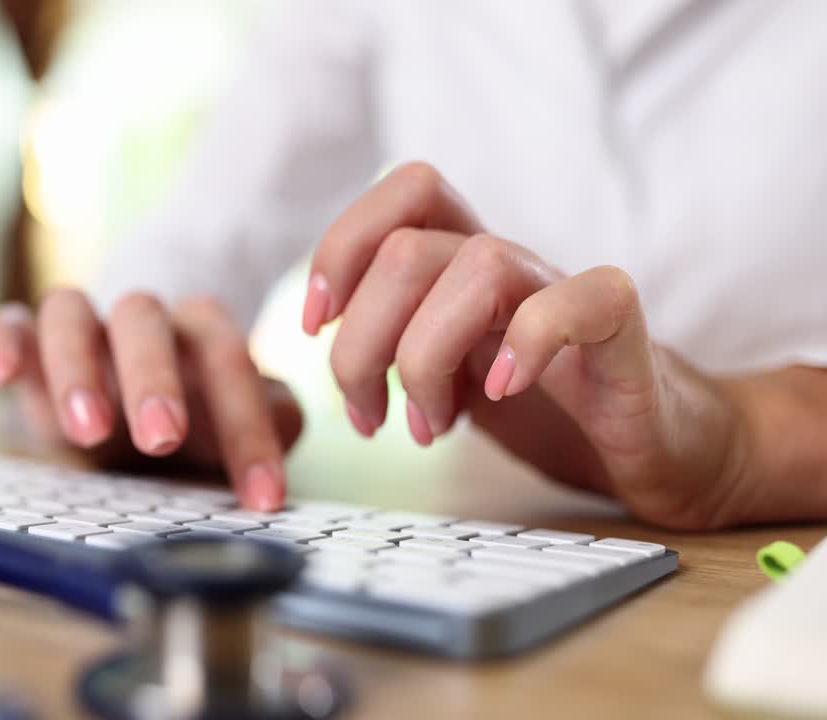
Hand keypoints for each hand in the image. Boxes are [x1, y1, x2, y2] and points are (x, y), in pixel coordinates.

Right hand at [0, 291, 301, 510]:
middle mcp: (140, 321)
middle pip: (144, 318)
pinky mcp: (26, 343)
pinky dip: (2, 341)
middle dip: (152, 377)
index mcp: (198, 333)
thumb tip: (284, 423)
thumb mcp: (232, 427)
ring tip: (88, 432)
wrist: (124, 410)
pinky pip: (9, 323)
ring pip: (70, 311)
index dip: (247, 426)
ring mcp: (80, 328)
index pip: (226, 356)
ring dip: (76, 366)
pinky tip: (2, 376)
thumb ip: (269, 419)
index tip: (261, 495)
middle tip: (162, 439)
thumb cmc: (190, 421)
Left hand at [303, 162, 746, 528]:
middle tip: (369, 417)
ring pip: (479, 265)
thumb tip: (330, 343)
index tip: (317, 326)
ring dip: (427, 360)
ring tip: (430, 428)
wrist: (662, 449)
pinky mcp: (622, 334)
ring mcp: (565, 293)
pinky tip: (503, 393)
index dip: (341, 249)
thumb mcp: (449, 374)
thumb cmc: (549, 409)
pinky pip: (582, 300)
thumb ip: (396, 344)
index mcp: (463, 268)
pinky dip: (531, 341)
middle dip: (362, 344)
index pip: (400, 199)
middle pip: (408, 250)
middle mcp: (510, 267)